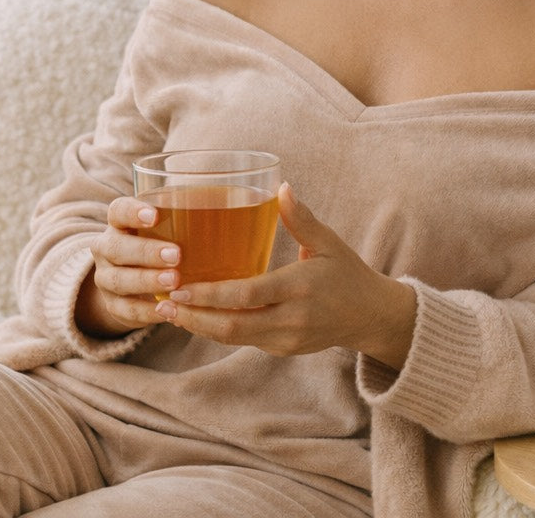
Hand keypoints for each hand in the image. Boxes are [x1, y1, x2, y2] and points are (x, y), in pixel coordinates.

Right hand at [75, 196, 182, 337]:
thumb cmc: (158, 246)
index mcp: (119, 223)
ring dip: (146, 281)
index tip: (155, 215)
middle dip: (146, 252)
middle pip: (116, 247)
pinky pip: (125, 309)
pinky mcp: (112, 305)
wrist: (130, 282)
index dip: (132, 212)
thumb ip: (188, 222)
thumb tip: (232, 214)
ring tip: (174, 282)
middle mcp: (106, 248)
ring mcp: (105, 278)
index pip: (118, 210)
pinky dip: (146, 311)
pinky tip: (167, 309)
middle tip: (176, 255)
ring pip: (118, 279)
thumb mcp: (167, 230)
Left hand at [152, 184, 416, 367]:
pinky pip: (243, 341)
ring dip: (199, 326)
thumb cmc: (348, 273)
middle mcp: (291, 319)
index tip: (179, 287)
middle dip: (193, 317)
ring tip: (167, 311)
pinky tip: (194, 316)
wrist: (372, 317)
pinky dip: (217, 330)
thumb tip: (282, 187)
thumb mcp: (329, 243)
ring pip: (234, 338)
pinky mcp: (283, 348)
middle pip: (233, 326)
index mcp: (300, 288)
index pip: (248, 295)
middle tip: (162, 302)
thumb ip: (302, 219)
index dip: (211, 295)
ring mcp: (286, 339)